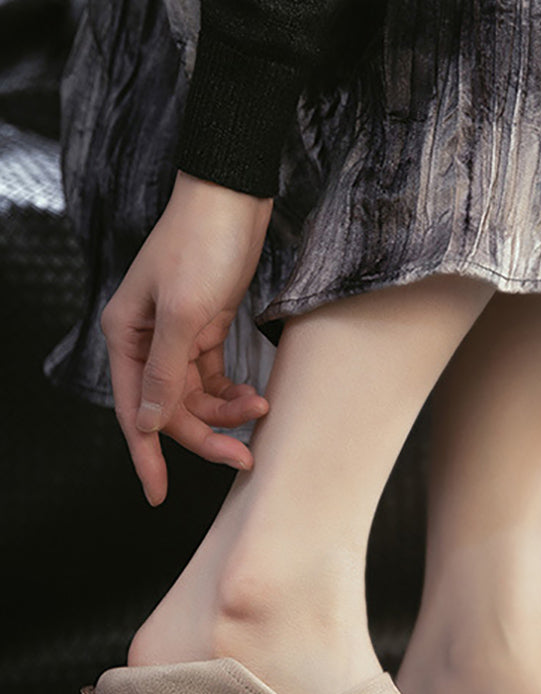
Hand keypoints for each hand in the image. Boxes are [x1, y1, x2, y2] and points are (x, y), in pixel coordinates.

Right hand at [101, 169, 274, 505]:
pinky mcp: (205, 329)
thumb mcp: (182, 313)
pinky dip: (234, 392)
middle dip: (207, 435)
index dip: (147, 457)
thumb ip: (163, 372)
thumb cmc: (201, 246)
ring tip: (261, 410)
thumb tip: (147, 423)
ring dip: (227, 413)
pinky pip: (215, 378)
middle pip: (171, 410)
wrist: (234, 197)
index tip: (159, 495)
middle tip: (245, 457)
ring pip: (196, 397)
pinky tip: (256, 397)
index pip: (134, 412)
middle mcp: (145, 341)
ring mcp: (176, 336)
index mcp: (126, 337)